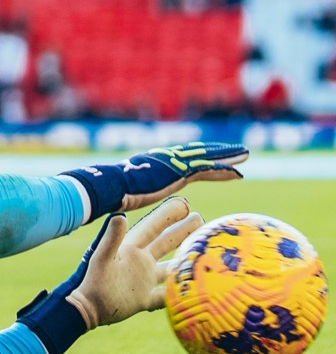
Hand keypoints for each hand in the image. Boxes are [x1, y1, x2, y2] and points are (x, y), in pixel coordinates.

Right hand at [61, 142, 248, 222]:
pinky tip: (237, 172)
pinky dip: (222, 169)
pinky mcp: (177, 172)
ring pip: (206, 157)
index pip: (182, 158)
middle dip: (218, 151)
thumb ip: (135, 193)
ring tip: (245, 155)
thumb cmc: (110, 193)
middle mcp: (166, 159)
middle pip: (198, 153)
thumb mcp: (127, 192)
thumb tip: (127, 203)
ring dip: (227, 156)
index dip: (199, 155)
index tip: (213, 155)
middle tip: (237, 150)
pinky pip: (206, 169)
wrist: (108, 187)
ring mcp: (172, 164)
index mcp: (155, 162)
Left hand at [66, 196, 203, 328]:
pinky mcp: (145, 299)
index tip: (186, 204)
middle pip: (166, 242)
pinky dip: (181, 291)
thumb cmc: (92, 280)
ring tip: (204, 252)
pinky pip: (168, 294)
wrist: (86, 309)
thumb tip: (120, 216)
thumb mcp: (102, 257)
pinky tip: (197, 288)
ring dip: (186, 259)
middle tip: (202, 220)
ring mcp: (143, 280)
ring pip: (171, 267)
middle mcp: (140, 261)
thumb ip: (112, 238)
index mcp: (131, 248)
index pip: (154, 227)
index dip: (168, 214)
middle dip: (183, 231)